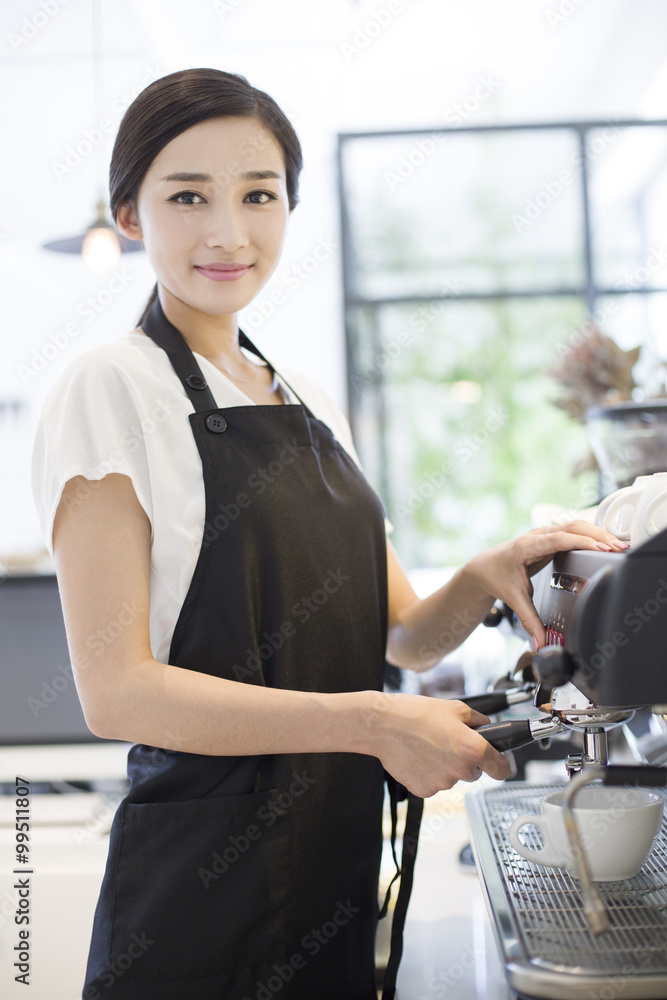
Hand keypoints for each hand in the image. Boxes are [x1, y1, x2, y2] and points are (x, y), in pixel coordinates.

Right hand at [370, 693, 509, 797]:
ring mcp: (442, 783)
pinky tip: (418, 757)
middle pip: (474, 772)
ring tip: (427, 746)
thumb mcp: (456, 708)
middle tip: (447, 742)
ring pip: (453, 777)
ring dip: (446, 766)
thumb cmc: (416, 713)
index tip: (497, 762)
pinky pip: (434, 783)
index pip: (502, 769)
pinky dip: (429, 773)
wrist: (383, 725)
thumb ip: (479, 722)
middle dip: (466, 760)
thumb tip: (488, 730)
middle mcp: (461, 770)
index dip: (500, 763)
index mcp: (473, 749)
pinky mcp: (424, 790)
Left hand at [463, 519, 627, 648]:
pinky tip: (604, 543)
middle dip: (597, 535)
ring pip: (575, 526)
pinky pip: (573, 531)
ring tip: (618, 545)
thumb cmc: (496, 576)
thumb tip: (541, 641)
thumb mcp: (514, 599)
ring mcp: (544, 534)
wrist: (484, 567)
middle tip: (618, 547)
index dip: (582, 542)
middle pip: (572, 527)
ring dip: (597, 533)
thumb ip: (529, 620)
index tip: (601, 548)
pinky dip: (590, 535)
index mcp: (527, 546)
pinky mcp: (550, 537)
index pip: (559, 539)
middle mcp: (537, 536)